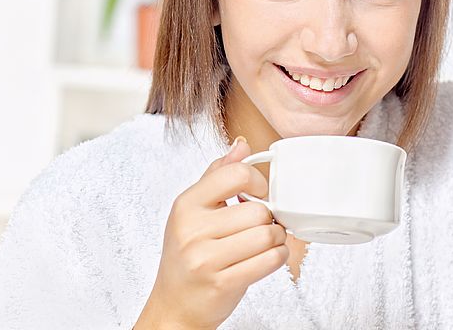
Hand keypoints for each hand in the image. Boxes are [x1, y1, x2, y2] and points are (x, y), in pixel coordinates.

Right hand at [135, 137, 288, 329]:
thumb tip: (242, 145)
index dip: (258, 182)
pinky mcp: (221, 283)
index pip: (236, 174)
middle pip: (258, 210)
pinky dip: (277, 257)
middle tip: (262, 227)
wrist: (174, 306)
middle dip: (270, 219)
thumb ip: (218, 175)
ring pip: (267, 235)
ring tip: (265, 243)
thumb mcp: (194, 210)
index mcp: (186, 204)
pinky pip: (269, 260)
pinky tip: (267, 258)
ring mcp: (205, 258)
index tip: (259, 194)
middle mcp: (192, 229)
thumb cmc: (189, 256)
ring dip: (277, 240)